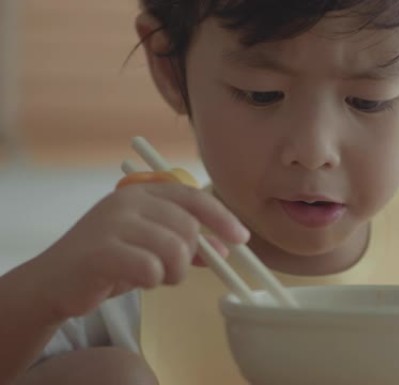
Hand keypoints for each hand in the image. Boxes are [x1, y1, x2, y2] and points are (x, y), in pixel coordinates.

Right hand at [31, 182, 247, 319]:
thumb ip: (187, 244)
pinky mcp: (101, 251)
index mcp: (142, 192)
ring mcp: (112, 223)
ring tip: (154, 277)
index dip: (222, 217)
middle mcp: (128, 201)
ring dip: (172, 272)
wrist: (54, 282)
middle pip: (188, 227)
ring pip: (175, 248)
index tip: (242, 239)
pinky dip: (152, 280)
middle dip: (189, 257)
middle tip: (170, 271)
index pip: (193, 197)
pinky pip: (151, 268)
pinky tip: (136, 280)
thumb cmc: (108, 263)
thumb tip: (226, 248)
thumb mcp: (152, 248)